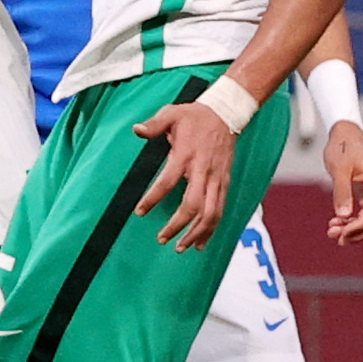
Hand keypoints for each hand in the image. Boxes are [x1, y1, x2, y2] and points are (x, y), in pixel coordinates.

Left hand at [130, 98, 238, 248]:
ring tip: (182, 247)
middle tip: (162, 239)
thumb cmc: (195, 116)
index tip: (140, 212)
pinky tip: (201, 242)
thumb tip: (136, 130)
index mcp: (186, 155)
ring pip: (212, 213)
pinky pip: (220, 210)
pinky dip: (212, 228)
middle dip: (179, 225)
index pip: (168, 181)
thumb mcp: (172, 114)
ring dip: (197, 233)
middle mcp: (204, 170)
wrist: (227, 114)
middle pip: (193, 205)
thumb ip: (153, 124)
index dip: (153, 198)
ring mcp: (217, 179)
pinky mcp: (226, 183)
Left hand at [322, 118, 362, 243]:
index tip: (342, 234)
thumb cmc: (342, 148)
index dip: (360, 227)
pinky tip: (336, 222)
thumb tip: (343, 216)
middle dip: (358, 232)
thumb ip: (341, 191)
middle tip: (337, 239)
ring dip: (354, 228)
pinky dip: (352, 220)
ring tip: (332, 231)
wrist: (345, 134)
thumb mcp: (338, 168)